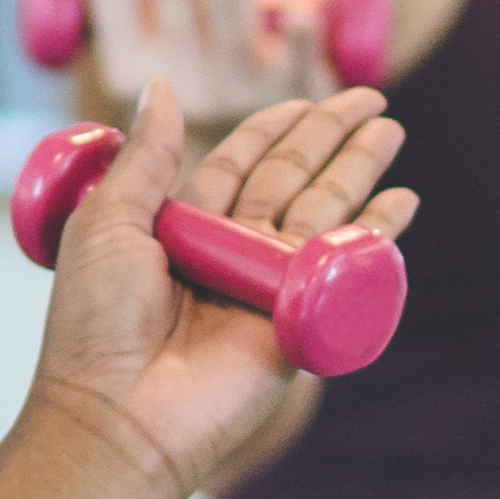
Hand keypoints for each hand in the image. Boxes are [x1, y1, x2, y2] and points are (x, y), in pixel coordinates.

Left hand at [20, 84, 410, 498]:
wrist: (117, 412)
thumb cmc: (96, 322)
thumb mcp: (106, 221)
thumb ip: (145, 156)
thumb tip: (160, 86)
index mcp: (184, 227)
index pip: (241, 163)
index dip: (274, 130)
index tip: (305, 99)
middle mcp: (231, 253)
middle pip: (292, 180)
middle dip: (330, 138)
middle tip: (370, 99)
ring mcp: (270, 288)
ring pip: (325, 213)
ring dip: (359, 170)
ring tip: (390, 131)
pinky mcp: (301, 323)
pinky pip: (346, 269)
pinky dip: (379, 235)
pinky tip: (403, 202)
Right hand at [31, 0, 336, 114]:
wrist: (233, 162)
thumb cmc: (179, 62)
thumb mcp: (133, 12)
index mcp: (128, 57)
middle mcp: (176, 76)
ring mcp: (235, 90)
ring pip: (227, 25)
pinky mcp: (292, 98)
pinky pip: (299, 69)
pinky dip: (303, 45)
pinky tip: (310, 11)